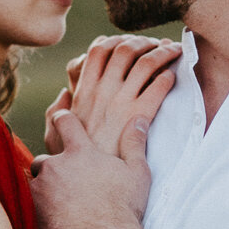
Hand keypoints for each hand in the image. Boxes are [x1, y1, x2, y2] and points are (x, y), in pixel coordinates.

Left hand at [31, 107, 152, 228]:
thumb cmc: (124, 208)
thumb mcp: (137, 173)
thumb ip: (135, 143)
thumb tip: (139, 120)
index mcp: (80, 152)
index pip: (65, 122)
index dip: (62, 119)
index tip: (60, 119)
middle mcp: (56, 165)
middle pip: (45, 159)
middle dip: (53, 169)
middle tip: (67, 185)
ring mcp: (40, 188)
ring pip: (35, 182)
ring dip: (43, 190)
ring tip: (58, 205)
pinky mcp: (31, 210)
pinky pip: (26, 205)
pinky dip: (35, 210)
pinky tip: (48, 220)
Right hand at [43, 35, 179, 155]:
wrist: (89, 187)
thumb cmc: (73, 164)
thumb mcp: (55, 136)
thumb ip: (56, 112)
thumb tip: (64, 93)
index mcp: (83, 93)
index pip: (97, 51)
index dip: (115, 41)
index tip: (126, 43)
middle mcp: (101, 92)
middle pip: (124, 49)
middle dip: (142, 41)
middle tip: (155, 44)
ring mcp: (120, 102)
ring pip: (145, 62)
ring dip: (162, 52)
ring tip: (173, 51)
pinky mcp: (138, 116)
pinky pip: (157, 86)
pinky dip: (168, 75)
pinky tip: (173, 75)